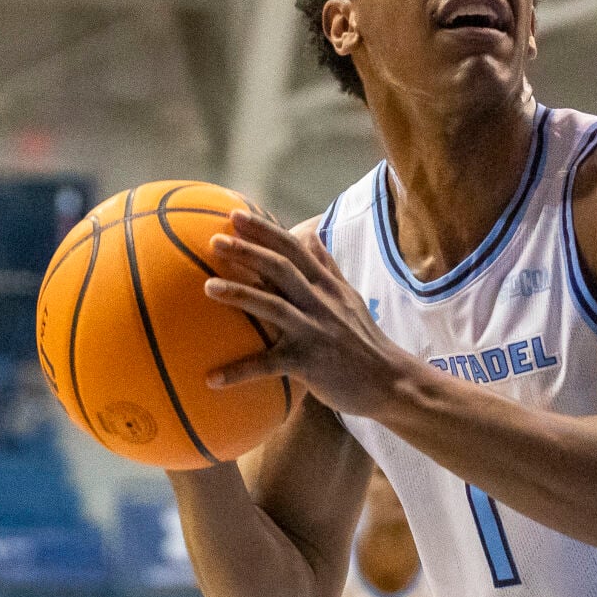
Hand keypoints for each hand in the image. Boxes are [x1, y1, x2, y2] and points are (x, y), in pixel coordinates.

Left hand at [204, 212, 409, 417]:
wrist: (389, 381)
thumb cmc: (364, 341)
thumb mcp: (350, 298)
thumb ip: (327, 268)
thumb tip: (311, 234)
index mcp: (326, 286)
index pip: (294, 249)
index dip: (265, 230)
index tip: (235, 214)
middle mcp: (320, 303)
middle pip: (281, 268)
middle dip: (248, 251)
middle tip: (214, 240)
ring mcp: (315, 332)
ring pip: (274, 306)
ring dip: (240, 295)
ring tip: (207, 287)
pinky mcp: (310, 363)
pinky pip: (269, 365)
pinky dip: (239, 371)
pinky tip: (210, 379)